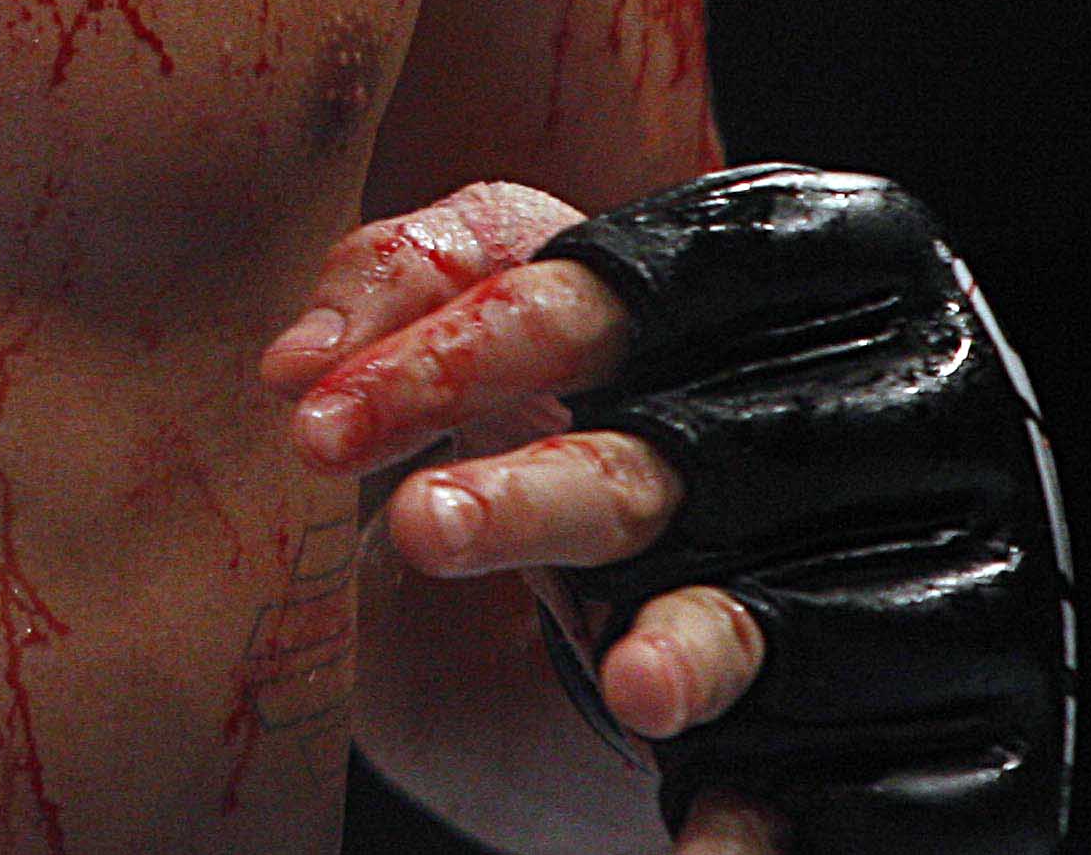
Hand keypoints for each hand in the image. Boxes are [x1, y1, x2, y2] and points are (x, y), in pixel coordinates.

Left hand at [269, 181, 774, 853]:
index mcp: (658, 325)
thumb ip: (397, 291)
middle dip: (536, 497)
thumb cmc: (512, 429)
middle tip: (419, 530)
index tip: (308, 420)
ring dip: (685, 652)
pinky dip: (750, 822)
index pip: (573, 301)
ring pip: (729, 612)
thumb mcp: (456, 337)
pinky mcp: (790, 717)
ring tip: (630, 690)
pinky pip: (793, 769)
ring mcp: (769, 589)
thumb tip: (296, 364)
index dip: (448, 349)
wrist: (551, 648)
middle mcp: (730, 447)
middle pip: (643, 465)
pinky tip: (702, 851)